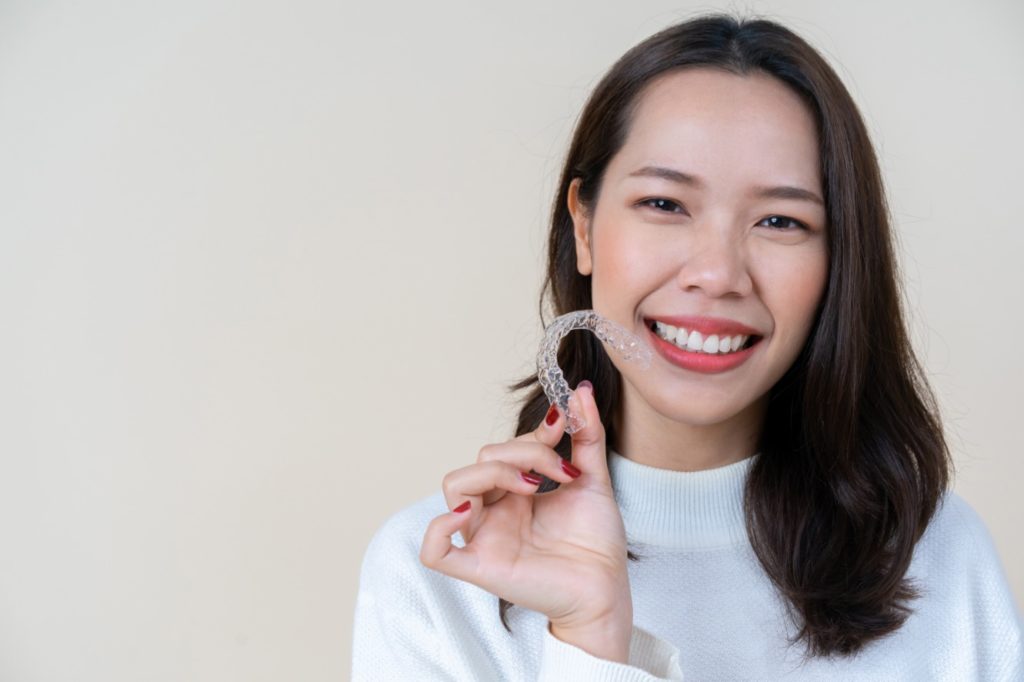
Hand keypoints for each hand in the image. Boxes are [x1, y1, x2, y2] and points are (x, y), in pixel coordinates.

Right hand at [419, 382, 632, 661]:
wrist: (608, 590)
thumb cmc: (596, 542)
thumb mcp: (593, 479)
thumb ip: (586, 435)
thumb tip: (581, 391)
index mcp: (515, 490)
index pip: (505, 447)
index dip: (532, 434)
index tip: (564, 428)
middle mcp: (495, 510)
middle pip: (481, 460)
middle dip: (523, 453)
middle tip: (561, 473)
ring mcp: (485, 536)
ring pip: (455, 487)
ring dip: (493, 473)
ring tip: (533, 488)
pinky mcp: (481, 568)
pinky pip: (435, 551)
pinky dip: (440, 528)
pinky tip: (472, 513)